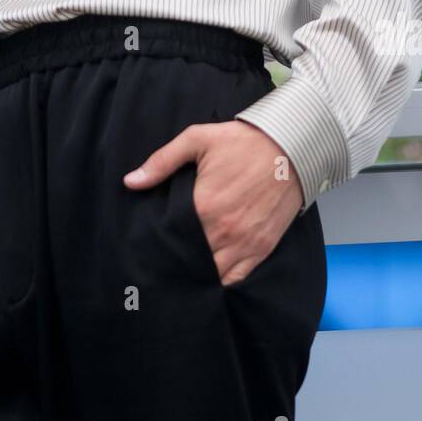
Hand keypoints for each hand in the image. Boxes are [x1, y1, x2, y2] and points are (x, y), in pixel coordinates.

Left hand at [123, 120, 302, 284]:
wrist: (290, 146)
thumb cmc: (243, 142)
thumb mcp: (197, 139)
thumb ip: (161, 161)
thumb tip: (130, 181)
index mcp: (204, 206)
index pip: (172, 238)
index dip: (159, 243)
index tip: (149, 245)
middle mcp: (224, 231)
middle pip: (190, 260)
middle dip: (176, 260)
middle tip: (162, 260)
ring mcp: (245, 243)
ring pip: (212, 274)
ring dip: (198, 273)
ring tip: (184, 269)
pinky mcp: (262, 248)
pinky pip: (237, 277)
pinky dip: (222, 280)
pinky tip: (210, 275)